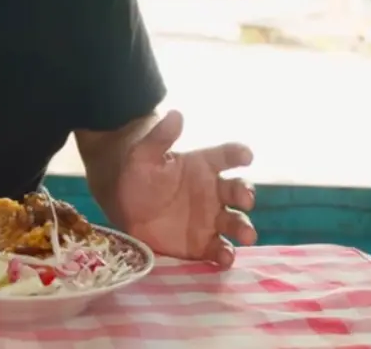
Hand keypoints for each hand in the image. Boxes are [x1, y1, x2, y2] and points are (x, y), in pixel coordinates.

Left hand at [117, 110, 255, 267]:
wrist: (123, 206)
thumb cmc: (139, 174)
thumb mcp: (144, 154)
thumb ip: (161, 137)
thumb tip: (176, 114)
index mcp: (203, 166)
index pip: (226, 156)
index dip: (238, 154)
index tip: (246, 155)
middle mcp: (213, 192)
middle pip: (238, 190)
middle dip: (246, 193)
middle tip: (245, 198)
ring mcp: (211, 220)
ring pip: (235, 222)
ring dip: (244, 228)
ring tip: (247, 234)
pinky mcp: (202, 245)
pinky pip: (219, 250)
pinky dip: (225, 254)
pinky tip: (224, 257)